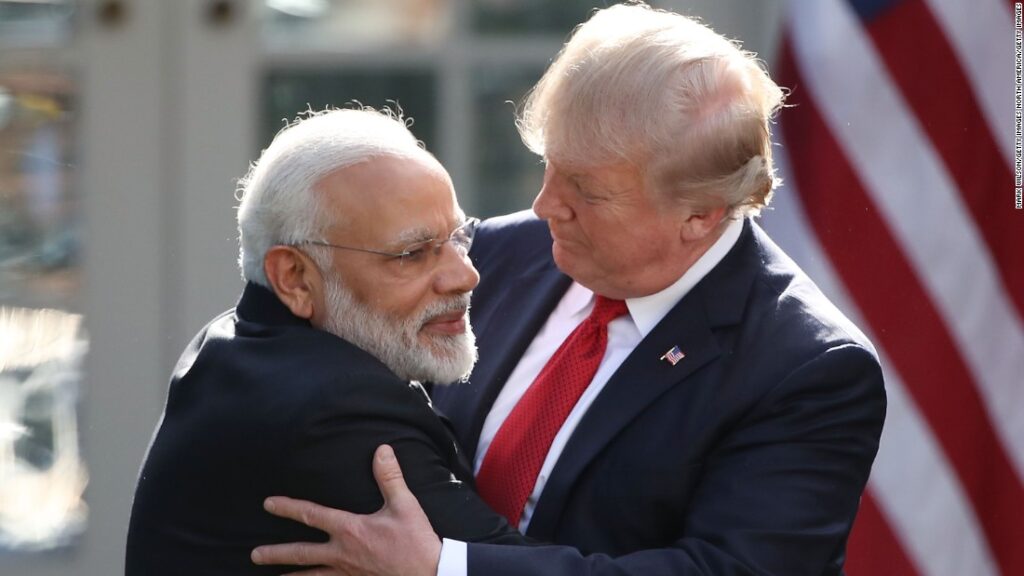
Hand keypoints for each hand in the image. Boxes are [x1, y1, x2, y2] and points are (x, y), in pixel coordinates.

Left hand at [251, 444, 441, 575]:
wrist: (430, 574)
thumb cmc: (416, 541)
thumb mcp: (405, 505)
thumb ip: (389, 477)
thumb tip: (381, 450)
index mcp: (351, 530)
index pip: (312, 515)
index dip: (288, 508)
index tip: (268, 504)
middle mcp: (343, 554)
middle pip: (302, 553)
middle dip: (276, 553)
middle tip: (254, 554)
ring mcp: (348, 573)